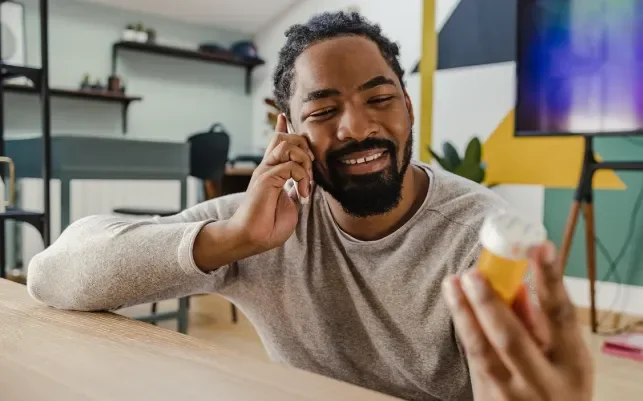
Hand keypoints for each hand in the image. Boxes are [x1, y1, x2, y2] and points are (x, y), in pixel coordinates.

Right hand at [229, 114, 313, 251]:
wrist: (253, 238)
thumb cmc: (268, 227)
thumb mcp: (289, 205)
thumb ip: (294, 191)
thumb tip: (301, 185)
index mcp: (271, 172)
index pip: (276, 143)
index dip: (282, 128)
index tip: (284, 117)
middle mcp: (266, 168)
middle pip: (285, 137)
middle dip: (305, 148)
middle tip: (310, 173)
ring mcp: (265, 171)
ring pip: (288, 145)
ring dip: (304, 161)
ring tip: (306, 182)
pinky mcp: (266, 179)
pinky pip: (290, 165)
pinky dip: (302, 178)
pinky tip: (302, 194)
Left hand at [442, 242, 592, 400]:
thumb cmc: (557, 388)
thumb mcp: (563, 359)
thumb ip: (540, 323)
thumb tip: (516, 284)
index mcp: (571, 364)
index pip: (561, 315)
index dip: (551, 279)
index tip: (540, 246)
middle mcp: (542, 381)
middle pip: (512, 338)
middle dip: (490, 303)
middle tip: (474, 272)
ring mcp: (512, 394)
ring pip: (482, 351)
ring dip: (464, 312)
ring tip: (452, 282)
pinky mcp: (487, 399)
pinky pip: (473, 359)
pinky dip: (464, 328)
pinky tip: (455, 304)